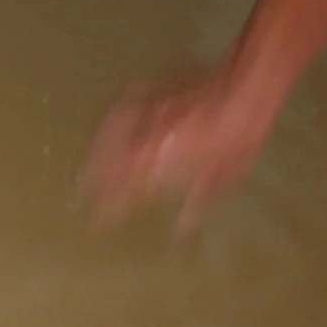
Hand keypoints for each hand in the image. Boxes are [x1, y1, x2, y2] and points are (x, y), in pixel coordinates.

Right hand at [80, 68, 280, 231]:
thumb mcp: (219, 180)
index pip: (120, 189)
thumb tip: (179, 235)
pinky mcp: (151, 92)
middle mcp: (143, 136)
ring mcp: (144, 111)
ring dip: (96, 148)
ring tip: (89, 160)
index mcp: (155, 160)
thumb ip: (193, 209)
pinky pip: (123, 105)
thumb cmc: (236, 140)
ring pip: (108, 130)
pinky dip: (112, 118)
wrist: (243, 91)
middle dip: (91, 177)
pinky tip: (111, 120)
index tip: (96, 221)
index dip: (106, 208)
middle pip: (106, 158)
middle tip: (82, 191)